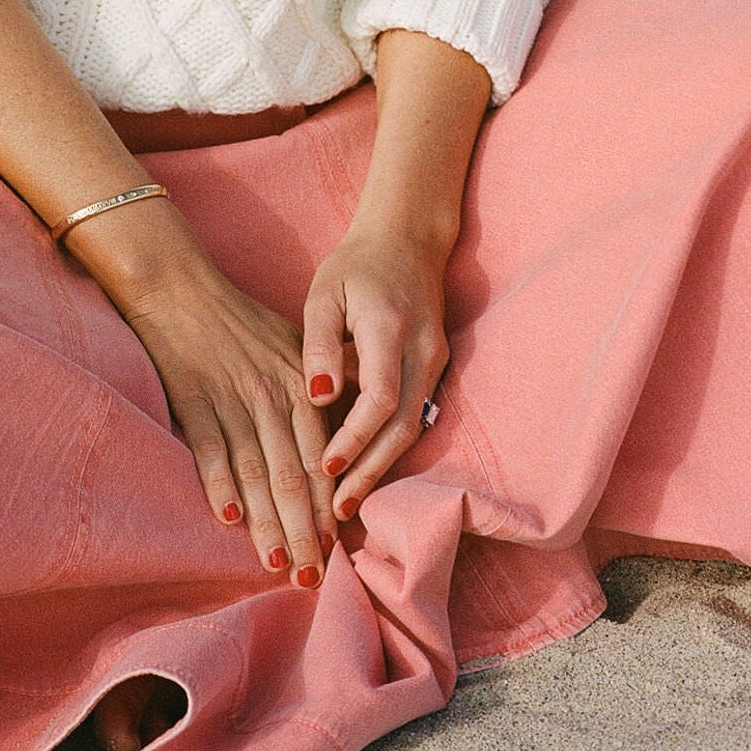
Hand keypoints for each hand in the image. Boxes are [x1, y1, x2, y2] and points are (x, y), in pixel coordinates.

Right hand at [95, 235, 338, 584]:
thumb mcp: (292, 345)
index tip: (337, 550)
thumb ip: (316, 390)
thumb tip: (343, 436)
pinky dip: (219, 483)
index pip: (322, 457)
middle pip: (293, 475)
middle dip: (305, 531)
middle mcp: (270, 397)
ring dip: (267, 522)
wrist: (180, 287)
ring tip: (278, 565)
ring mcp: (231, 399)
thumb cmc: (240, 320)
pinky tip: (228, 519)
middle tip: (313, 578)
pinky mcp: (192, 399)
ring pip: (255, 472)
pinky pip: (210, 448)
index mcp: (299, 385)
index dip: (329, 507)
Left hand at [300, 226, 451, 521]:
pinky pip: (415, 416)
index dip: (353, 437)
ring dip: (381, 466)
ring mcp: (435, 362)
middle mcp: (422, 351)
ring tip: (347, 501)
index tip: (323, 467)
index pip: (379, 398)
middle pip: (402, 426)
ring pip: (413, 427)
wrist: (407, 240)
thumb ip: (319, 345)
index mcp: (391, 329)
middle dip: (369, 470)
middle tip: (337, 509)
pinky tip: (364, 469)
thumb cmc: (355, 267)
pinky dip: (390, 446)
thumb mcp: (324, 294)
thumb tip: (315, 398)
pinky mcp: (434, 370)